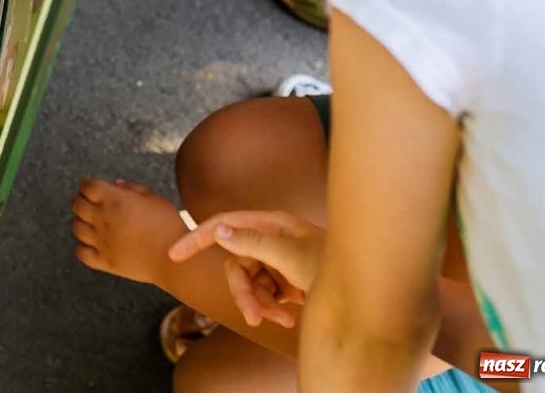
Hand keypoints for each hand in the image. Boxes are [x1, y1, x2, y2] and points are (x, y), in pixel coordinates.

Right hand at [168, 210, 325, 327]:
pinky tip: (290, 318)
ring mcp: (280, 261)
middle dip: (243, 292)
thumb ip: (252, 243)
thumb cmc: (334, 266)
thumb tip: (217, 230)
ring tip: (281, 319)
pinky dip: (272, 309)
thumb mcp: (291, 256)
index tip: (174, 254)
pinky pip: (265, 295)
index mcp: (272, 224)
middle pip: (236, 262)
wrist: (370, 295)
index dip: (197, 236)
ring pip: (249, 283)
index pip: (225, 223)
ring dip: (260, 304)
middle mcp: (273, 239)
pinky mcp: (288, 281)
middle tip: (253, 317)